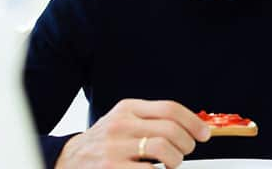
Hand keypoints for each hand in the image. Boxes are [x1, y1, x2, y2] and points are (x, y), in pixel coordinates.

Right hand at [56, 99, 210, 168]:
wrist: (68, 160)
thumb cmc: (104, 142)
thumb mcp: (124, 121)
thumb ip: (151, 119)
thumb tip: (192, 126)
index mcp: (128, 108)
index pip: (170, 109)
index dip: (193, 122)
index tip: (204, 134)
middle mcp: (121, 124)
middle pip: (171, 129)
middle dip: (187, 144)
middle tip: (185, 152)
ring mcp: (114, 147)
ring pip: (163, 149)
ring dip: (176, 160)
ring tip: (171, 164)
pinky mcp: (110, 168)